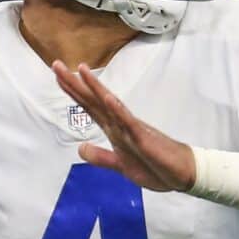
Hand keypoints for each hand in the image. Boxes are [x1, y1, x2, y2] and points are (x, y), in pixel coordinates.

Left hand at [52, 60, 195, 191]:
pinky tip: (108, 97)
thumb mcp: (122, 166)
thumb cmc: (156, 167)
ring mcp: (131, 128)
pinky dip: (117, 109)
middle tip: (56, 64)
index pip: (90, 107)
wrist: (182, 173)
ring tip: (81, 70)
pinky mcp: (143, 137)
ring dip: (95, 88)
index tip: (58, 76)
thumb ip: (101, 157)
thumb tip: (80, 147)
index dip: (73, 91)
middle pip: (94, 100)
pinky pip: (128, 122)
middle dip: (75, 83)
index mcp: (115, 130)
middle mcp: (120, 124)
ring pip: (109, 105)